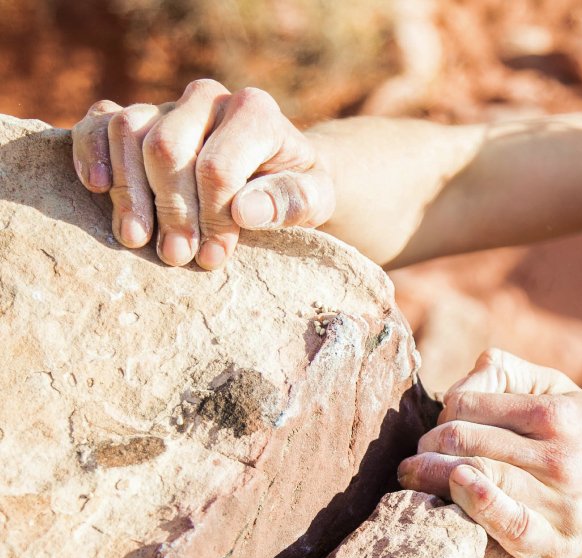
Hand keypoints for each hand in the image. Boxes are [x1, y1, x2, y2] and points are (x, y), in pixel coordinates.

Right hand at [71, 79, 334, 269]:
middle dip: (169, 210)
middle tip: (175, 257)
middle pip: (166, 148)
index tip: (214, 257)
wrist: (280, 173)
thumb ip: (289, 202)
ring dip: (128, 192)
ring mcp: (169, 105)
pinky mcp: (138, 118)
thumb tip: (245, 211)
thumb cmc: (296, 189)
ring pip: (128, 131)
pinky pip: (99, 121)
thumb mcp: (313, 199)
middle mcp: (208, 99)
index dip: (211, 217)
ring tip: (137, 240)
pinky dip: (90, 151)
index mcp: (255, 112)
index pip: (217, 166)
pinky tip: (98, 187)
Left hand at [398, 349, 581, 557]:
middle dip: (427, 445)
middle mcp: (560, 457)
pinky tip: (455, 491)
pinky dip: (473, 505)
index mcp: (559, 415)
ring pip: (474, 479)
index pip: (468, 403)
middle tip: (417, 454)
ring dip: (429, 476)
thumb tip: (468, 373)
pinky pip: (506, 525)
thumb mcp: (570, 396)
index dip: (442, 413)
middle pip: (462, 440)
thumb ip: (515, 374)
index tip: (440, 426)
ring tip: (413, 475)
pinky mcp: (557, 545)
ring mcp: (560, 504)